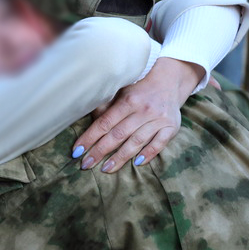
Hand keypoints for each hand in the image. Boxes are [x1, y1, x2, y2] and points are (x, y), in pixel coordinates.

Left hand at [72, 57, 203, 172]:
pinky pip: (159, 144)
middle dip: (100, 151)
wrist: (170, 80)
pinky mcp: (171, 127)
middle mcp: (144, 110)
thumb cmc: (139, 87)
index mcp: (129, 100)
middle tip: (86, 164)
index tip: (77, 151)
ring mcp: (159, 119)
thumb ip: (107, 105)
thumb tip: (89, 122)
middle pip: (118, 135)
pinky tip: (136, 163)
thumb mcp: (122, 90)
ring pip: (136, 142)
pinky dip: (148, 154)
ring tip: (106, 169)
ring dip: (120, 158)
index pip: (105, 123)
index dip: (90, 138)